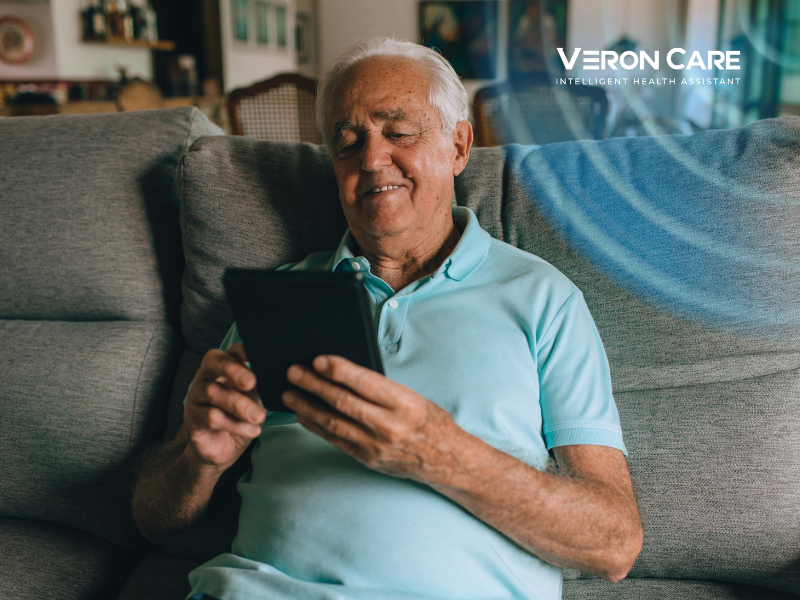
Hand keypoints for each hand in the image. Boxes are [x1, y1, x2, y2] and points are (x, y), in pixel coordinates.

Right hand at [184, 343, 266, 472]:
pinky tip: (252, 430)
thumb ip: (259, 386)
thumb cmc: (239, 417)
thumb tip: (275, 376)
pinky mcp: (192, 419)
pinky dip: (235, 424)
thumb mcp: (253, 400)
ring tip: (259, 417)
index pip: (229, 351)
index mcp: (223, 368)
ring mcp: (196, 397)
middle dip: (233, 370)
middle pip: (213, 362)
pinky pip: (211, 417)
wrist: (222, 449)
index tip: (258, 354)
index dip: (242, 350)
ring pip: (212, 392)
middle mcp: (206, 377)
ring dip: (239, 404)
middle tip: (252, 383)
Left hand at [283, 355, 461, 483]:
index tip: (317, 360)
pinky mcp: (367, 458)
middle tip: (293, 372)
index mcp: (404, 403)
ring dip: (308, 406)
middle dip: (314, 385)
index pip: (365, 383)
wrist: (445, 460)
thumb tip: (343, 372)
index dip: (339, 370)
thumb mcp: (412, 396)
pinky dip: (316, 426)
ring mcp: (376, 445)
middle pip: (343, 402)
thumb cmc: (428, 421)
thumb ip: (380, 388)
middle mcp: (389, 425)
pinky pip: (335, 440)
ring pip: (334, 422)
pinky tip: (303, 415)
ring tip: (289, 393)